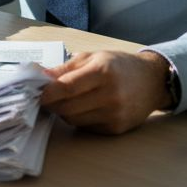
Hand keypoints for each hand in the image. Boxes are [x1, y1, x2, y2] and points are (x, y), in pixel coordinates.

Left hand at [39, 50, 171, 134]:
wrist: (152, 81)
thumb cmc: (119, 65)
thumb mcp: (93, 57)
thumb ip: (65, 69)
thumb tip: (39, 76)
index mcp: (102, 72)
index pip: (67, 88)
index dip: (47, 93)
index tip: (34, 92)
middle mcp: (110, 95)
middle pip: (67, 107)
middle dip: (52, 103)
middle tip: (45, 96)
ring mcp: (114, 114)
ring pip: (73, 120)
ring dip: (64, 111)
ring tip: (68, 99)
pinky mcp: (116, 129)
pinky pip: (86, 127)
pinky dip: (79, 118)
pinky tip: (85, 107)